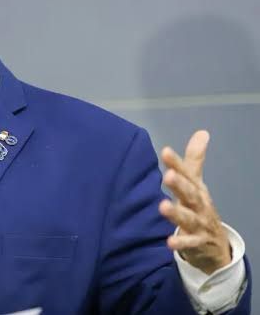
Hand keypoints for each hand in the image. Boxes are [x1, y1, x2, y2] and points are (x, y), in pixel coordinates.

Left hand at [158, 130, 230, 273]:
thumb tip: (202, 132)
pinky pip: (189, 243)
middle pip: (189, 193)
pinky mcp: (197, 243)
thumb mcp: (197, 184)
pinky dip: (180, 243)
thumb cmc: (200, 208)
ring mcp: (199, 224)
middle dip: (179, 184)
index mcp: (196, 189)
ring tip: (162, 206)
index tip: (165, 151)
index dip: (177, 163)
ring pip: (188, 218)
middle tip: (168, 175)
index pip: (187, 174)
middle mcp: (199, 204)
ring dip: (176, 213)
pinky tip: (169, 242)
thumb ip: (194, 160)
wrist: (216, 244)